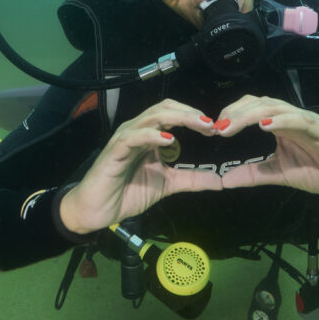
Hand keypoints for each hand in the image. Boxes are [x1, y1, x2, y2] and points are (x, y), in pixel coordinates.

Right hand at [59, 99, 219, 233]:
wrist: (99, 211)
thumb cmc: (127, 193)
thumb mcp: (167, 184)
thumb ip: (191, 180)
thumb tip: (219, 181)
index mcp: (150, 135)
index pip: (173, 113)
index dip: (194, 116)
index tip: (214, 129)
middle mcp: (138, 131)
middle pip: (165, 109)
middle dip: (190, 113)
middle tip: (210, 125)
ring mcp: (126, 138)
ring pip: (152, 117)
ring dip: (178, 118)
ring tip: (198, 125)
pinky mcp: (115, 150)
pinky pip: (133, 137)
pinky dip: (151, 135)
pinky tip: (168, 140)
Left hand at [213, 95, 318, 198]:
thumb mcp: (279, 174)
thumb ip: (254, 175)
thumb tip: (224, 180)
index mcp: (279, 125)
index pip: (251, 109)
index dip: (231, 115)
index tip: (213, 130)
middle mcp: (290, 118)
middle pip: (259, 103)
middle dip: (235, 112)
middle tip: (217, 127)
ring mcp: (305, 120)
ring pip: (274, 107)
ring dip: (250, 114)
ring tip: (231, 125)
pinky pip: (299, 119)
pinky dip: (281, 120)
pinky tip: (264, 125)